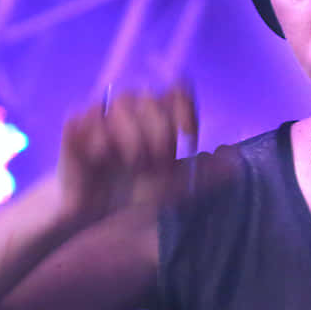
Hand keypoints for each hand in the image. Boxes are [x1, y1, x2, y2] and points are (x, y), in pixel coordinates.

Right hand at [52, 83, 197, 232]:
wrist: (92, 216)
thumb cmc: (133, 197)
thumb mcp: (173, 188)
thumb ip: (203, 174)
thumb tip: (236, 159)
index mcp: (154, 121)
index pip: (175, 94)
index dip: (184, 107)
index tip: (189, 134)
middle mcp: (129, 114)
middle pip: (150, 98)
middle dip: (159, 131)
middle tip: (156, 162)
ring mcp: (102, 118)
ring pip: (122, 103)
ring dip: (132, 134)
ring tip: (132, 164)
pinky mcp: (74, 128)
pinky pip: (89, 114)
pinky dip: (102, 136)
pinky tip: (106, 158)